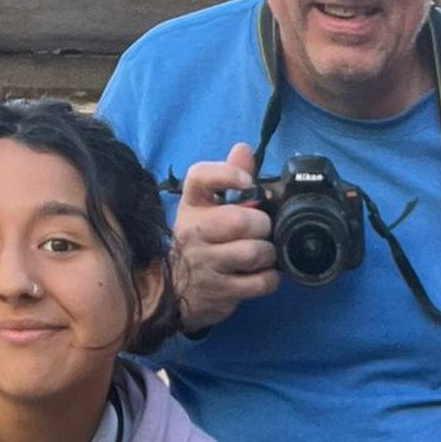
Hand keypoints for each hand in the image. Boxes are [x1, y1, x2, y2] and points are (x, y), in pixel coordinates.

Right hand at [172, 143, 280, 330]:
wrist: (170, 291)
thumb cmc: (197, 242)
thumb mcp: (204, 208)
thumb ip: (227, 178)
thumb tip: (243, 149)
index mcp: (191, 205)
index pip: (200, 177)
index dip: (228, 174)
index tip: (247, 183)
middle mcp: (194, 232)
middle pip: (240, 220)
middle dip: (262, 224)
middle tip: (261, 230)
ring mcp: (205, 264)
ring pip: (254, 252)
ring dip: (268, 253)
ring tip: (261, 254)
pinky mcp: (219, 292)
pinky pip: (260, 282)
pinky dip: (270, 278)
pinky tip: (260, 274)